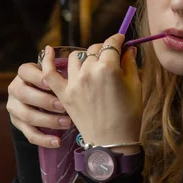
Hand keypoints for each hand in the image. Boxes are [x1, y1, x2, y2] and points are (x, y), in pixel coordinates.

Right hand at [6, 63, 72, 147]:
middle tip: (63, 106)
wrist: (38, 95)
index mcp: (23, 73)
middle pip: (24, 95)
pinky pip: (29, 134)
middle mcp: (14, 89)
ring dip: (48, 121)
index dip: (38, 78)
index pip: (25, 72)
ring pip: (27, 116)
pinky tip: (57, 141)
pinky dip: (44, 139)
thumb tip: (73, 77)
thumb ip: (58, 74)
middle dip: (45, 101)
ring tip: (66, 123)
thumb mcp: (52, 74)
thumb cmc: (51, 82)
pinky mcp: (17, 124)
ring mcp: (14, 107)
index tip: (52, 83)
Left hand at [41, 34, 141, 153]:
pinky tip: (48, 50)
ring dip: (86, 57)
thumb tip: (128, 49)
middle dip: (105, 50)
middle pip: (95, 49)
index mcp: (109, 68)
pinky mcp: (64, 94)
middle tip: (112, 58)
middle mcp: (89, 72)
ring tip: (93, 64)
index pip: (111, 44)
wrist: (112, 143)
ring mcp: (74, 83)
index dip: (118, 40)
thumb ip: (130, 64)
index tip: (122, 40)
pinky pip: (49, 73)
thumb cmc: (129, 116)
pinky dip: (47, 61)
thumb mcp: (135, 87)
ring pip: (77, 57)